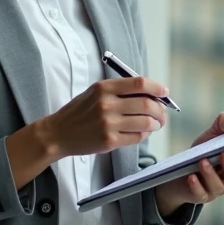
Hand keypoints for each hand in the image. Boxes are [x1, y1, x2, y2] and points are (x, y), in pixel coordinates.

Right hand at [42, 77, 169, 158]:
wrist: (58, 133)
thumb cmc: (79, 112)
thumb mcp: (95, 92)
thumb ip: (120, 90)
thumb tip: (150, 94)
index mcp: (104, 87)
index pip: (139, 84)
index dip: (157, 88)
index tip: (164, 93)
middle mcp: (107, 104)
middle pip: (147, 105)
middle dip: (161, 110)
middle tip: (162, 114)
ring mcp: (108, 124)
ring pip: (145, 123)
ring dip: (155, 124)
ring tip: (154, 124)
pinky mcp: (109, 141)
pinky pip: (137, 137)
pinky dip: (144, 135)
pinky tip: (142, 133)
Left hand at [156, 112, 223, 215]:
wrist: (179, 169)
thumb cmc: (202, 150)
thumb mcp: (212, 132)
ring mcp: (214, 188)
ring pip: (217, 186)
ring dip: (211, 174)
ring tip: (203, 161)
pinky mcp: (200, 196)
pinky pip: (201, 194)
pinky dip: (196, 186)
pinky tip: (192, 177)